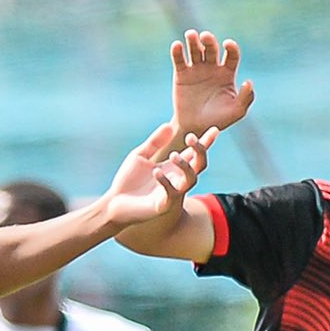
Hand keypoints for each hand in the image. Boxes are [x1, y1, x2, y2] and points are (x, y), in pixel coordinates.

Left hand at [101, 122, 217, 227]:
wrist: (114, 203)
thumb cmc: (128, 181)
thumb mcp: (140, 155)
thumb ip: (155, 142)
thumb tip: (169, 125)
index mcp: (172, 167)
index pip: (193, 153)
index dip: (205, 142)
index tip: (215, 129)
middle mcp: (176, 179)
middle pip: (199, 164)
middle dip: (200, 151)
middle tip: (191, 138)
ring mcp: (172, 193)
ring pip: (191, 179)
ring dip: (185, 166)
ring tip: (173, 155)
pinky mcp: (162, 205)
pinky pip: (171, 193)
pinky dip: (166, 182)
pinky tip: (156, 172)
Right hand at [171, 29, 255, 136]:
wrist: (195, 128)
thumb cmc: (218, 120)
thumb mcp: (236, 112)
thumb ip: (246, 98)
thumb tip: (248, 82)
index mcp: (227, 73)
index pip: (231, 54)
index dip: (231, 47)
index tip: (227, 44)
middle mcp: (212, 67)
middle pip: (212, 48)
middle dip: (209, 40)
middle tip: (205, 36)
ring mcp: (196, 69)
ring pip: (195, 50)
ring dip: (193, 40)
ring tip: (191, 34)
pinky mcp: (181, 74)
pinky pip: (179, 60)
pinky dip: (177, 51)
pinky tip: (177, 45)